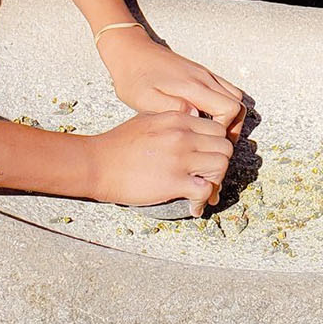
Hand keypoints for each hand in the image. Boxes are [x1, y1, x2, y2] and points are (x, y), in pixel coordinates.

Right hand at [87, 111, 233, 210]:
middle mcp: (183, 136)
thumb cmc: (118, 144)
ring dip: (215, 181)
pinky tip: (194, 206)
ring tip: (203, 190)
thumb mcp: (148, 118)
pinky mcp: (173, 182)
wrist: (97, 164)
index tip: (208, 157)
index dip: (216, 144)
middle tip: (208, 175)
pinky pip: (204, 191)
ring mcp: (179, 158)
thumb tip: (192, 117)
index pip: (217, 128)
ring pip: (221, 166)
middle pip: (224, 147)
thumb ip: (173, 117)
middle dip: (220, 163)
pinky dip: (202, 201)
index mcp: (178, 119)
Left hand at [97, 28, 245, 135]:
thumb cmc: (134, 77)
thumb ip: (171, 108)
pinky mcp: (200, 73)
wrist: (131, 51)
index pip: (229, 108)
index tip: (208, 141)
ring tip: (213, 132)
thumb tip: (196, 117)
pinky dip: (223, 105)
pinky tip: (206, 117)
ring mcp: (204, 74)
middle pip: (238, 102)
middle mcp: (203, 78)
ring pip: (234, 95)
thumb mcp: (144, 99)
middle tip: (216, 142)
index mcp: (192, 86)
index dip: (224, 129)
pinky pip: (224, 89)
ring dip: (230, 115)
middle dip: (232, 126)